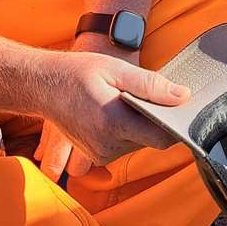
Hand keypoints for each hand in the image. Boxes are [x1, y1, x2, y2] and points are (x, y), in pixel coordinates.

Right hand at [34, 50, 187, 181]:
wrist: (43, 86)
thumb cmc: (77, 73)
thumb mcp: (116, 69)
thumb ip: (151, 85)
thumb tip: (183, 97)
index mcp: (112, 123)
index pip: (160, 138)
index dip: (174, 125)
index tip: (178, 108)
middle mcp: (106, 145)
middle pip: (150, 140)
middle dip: (154, 120)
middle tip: (144, 95)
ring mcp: (100, 154)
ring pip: (138, 143)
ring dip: (139, 126)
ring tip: (122, 102)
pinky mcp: (96, 156)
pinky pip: (124, 146)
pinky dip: (126, 131)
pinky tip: (114, 112)